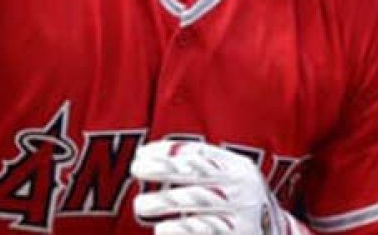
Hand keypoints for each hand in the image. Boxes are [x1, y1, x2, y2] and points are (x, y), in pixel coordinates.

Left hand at [131, 141, 290, 234]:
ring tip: (140, 205)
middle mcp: (241, 187)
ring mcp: (241, 213)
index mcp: (238, 168)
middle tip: (135, 169)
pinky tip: (162, 229)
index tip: (141, 154)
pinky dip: (181, 231)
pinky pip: (205, 232)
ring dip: (165, 201)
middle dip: (164, 169)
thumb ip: (198, 167)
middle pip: (197, 173)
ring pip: (198, 202)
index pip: (201, 153)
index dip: (169, 151)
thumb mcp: (228, 180)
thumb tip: (146, 154)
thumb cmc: (237, 204)